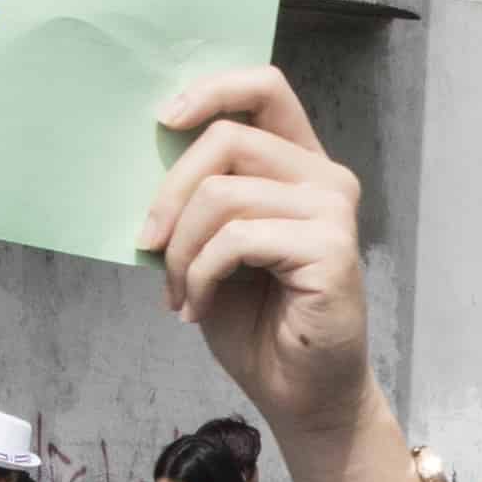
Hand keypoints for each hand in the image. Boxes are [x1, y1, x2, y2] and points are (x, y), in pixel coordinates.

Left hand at [146, 69, 372, 445]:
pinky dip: (199, 276)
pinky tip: (196, 308)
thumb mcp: (211, 246)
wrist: (299, 392)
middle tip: (147, 244)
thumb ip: (199, 197)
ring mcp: (333, 211)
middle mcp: (325, 178)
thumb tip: (147, 158)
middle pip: (227, 139)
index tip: (162, 121)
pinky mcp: (331, 249)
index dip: (212, 90)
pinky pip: (237, 240)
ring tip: (177, 291)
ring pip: (223, 195)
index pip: (265, 88)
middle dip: (170, 194)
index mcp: (299, 164)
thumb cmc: (256, 322)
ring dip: (180, 249)